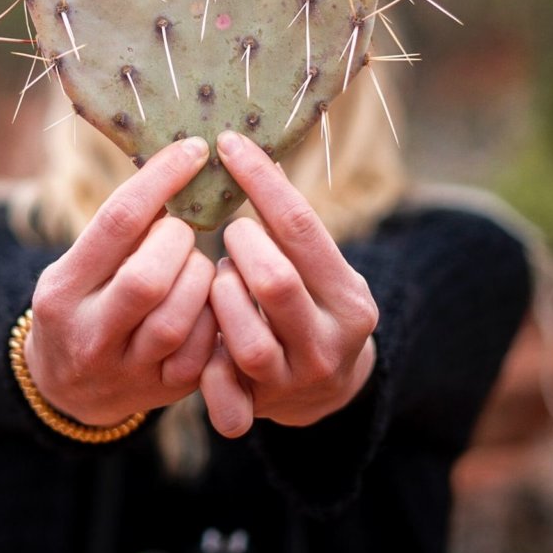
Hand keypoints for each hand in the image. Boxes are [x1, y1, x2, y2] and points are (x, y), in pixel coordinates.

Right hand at [24, 137, 216, 426]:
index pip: (117, 223)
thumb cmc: (82, 304)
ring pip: (179, 318)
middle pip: (148, 279)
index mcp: (62, 291)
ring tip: (193, 266)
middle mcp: (89, 336)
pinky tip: (207, 300)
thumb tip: (179, 164)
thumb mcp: (78, 266)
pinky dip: (214, 315)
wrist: (67, 391)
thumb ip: (120, 231)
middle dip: (178, 242)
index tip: (193, 150)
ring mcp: (127, 371)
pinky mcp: (164, 391)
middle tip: (181, 231)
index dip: (162, 180)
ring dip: (200, 278)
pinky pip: (204, 350)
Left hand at [200, 131, 378, 437]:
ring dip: (221, 297)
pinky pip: (224, 392)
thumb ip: (289, 229)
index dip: (259, 180)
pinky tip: (203, 336)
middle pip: (273, 281)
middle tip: (231, 233)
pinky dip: (206, 365)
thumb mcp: (319, 267)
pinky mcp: (260, 409)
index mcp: (350, 298)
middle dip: (240, 247)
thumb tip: (246, 149)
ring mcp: (295, 381)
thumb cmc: (311, 302)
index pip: (300, 226)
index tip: (227, 144)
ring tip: (222, 281)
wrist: (326, 388)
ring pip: (244, 336)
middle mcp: (330, 343)